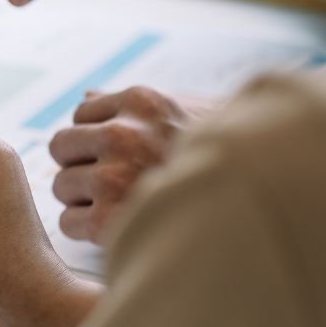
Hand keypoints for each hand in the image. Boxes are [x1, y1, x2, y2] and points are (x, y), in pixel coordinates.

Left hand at [49, 87, 218, 242]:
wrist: (263, 200)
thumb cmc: (225, 157)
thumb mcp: (185, 113)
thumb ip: (136, 107)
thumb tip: (88, 96)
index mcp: (142, 102)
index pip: (82, 114)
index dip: (95, 137)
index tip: (115, 155)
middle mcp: (124, 133)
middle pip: (62, 146)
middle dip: (80, 165)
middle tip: (109, 183)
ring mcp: (115, 176)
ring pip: (62, 186)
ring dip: (83, 199)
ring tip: (118, 207)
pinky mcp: (111, 220)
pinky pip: (69, 223)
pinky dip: (85, 231)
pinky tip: (115, 229)